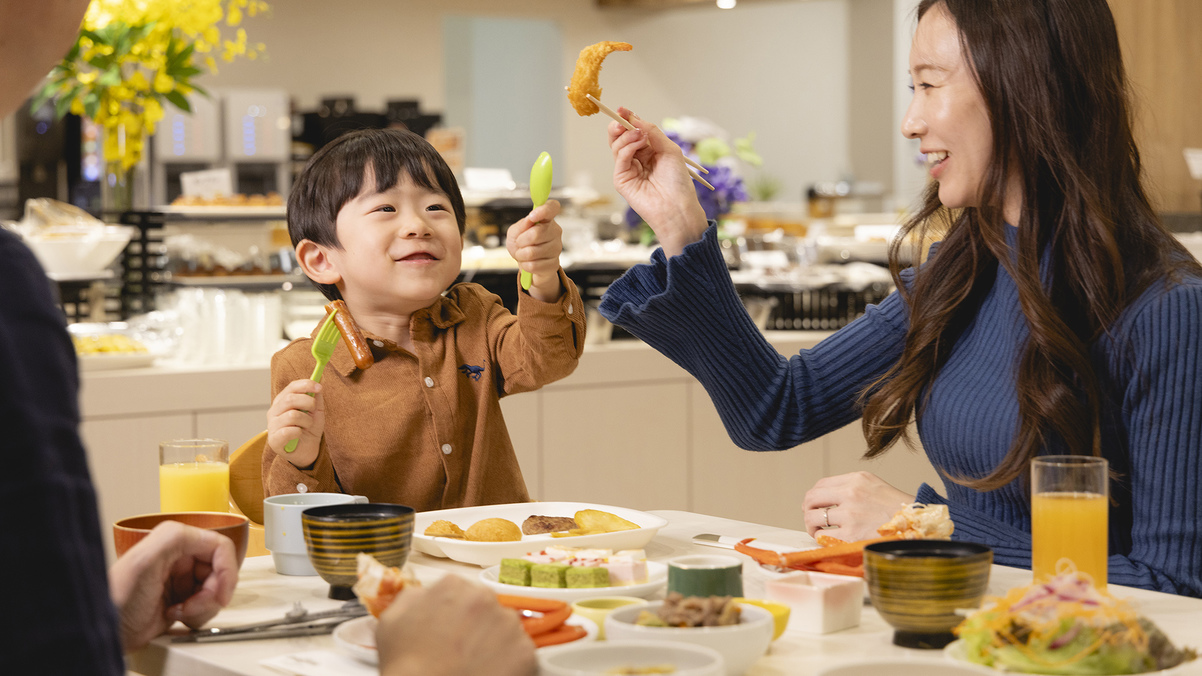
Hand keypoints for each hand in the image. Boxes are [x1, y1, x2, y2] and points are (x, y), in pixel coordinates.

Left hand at [107, 521, 237, 650]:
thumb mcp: (144, 561)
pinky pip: (205, 608)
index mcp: (175, 541)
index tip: (222, 592)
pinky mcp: (180, 602)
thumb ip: (174, 538)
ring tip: (180, 612)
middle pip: (220, 571)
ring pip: (215, 591)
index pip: (220, 547)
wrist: (105, 631)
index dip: (226, 570)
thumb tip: (204, 534)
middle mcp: (180, 558)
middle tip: (194, 605)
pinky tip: (175, 617)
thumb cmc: (116, 599)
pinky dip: (196, 616)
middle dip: (212, 593)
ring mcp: (180, 582)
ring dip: (203, 607)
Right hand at [266, 378, 323, 466]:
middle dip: (308, 403)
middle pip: (290, 399)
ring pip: (292, 415)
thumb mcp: (316, 412)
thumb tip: (318, 384)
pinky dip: (299, 432)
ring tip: (307, 426)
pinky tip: (299, 435)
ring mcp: (272, 425)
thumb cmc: (309, 430)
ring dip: (306, 421)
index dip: (306, 385)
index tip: (319, 387)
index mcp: (283, 401)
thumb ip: (316, 398)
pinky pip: (289, 431)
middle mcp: (274, 411)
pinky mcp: (274, 440)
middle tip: (314, 410)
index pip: (291, 387)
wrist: (307, 452)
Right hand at [376, 575, 534, 675]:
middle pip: (487, 607)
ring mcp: (508, 624)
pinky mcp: (526, 651)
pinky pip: (521, 654)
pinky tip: (489, 672)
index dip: (455, 613)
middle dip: (477, 625)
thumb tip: (426, 595)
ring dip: (495, 642)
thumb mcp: (392, 620)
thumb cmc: (406, 664)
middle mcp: (486, 598)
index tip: (451, 629)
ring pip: (506, 629)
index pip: (462, 592)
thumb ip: (413, 597)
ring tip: (475, 663)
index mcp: (454, 585)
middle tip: (462, 649)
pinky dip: (510, 664)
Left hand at [507, 199, 564, 301]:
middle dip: (521, 241)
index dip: (543, 210)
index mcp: (546, 219)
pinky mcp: (554, 264)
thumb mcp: (515, 232)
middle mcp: (555, 231)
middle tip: (519, 243)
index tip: (532, 216)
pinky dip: (524, 265)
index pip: (552, 208)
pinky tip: (527, 262)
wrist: (527, 263)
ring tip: (522, 254)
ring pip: (532, 252)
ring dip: (521, 254)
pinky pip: (533, 265)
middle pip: (536, 233)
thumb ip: (521, 225)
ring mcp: (557, 248)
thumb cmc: (522, 244)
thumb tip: (530, 220)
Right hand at [608, 107, 707, 257]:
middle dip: (620, 126)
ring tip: (639, 134)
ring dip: (626, 136)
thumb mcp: (669, 149)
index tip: (623, 110)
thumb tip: (635, 119)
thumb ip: (652, 132)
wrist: (677, 206)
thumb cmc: (678, 181)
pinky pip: (620, 158)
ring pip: (617, 145)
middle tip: (622, 118)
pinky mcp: (621, 179)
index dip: (628, 120)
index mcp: (649, 151)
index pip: (634, 132)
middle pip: (620, 137)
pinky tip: (637, 143)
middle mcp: (637, 159)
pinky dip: (627, 147)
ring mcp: (628, 169)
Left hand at [802, 471, 914, 540]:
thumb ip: (850, 486)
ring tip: (817, 531)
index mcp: (856, 480)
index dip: (813, 496)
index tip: (813, 505)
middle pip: (811, 499)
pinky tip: (828, 539)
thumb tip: (824, 496)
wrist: (916, 524)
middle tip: (811, 519)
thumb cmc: (896, 508)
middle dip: (807, 510)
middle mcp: (851, 494)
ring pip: (813, 518)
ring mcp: (850, 515)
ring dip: (811, 526)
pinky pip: (823, 536)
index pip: (820, 484)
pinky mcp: (851, 536)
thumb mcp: (874, 485)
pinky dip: (821, 538)